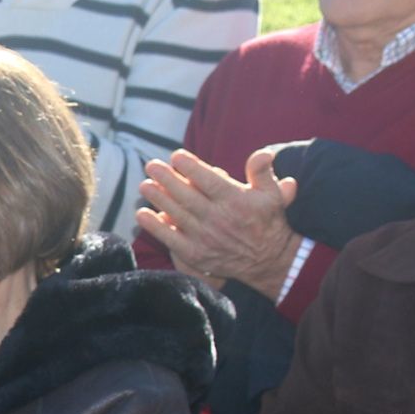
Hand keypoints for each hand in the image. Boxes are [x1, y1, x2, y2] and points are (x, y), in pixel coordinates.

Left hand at [135, 147, 299, 298]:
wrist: (266, 260)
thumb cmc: (266, 221)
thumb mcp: (272, 194)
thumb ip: (262, 172)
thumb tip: (263, 153)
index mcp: (235, 201)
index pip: (209, 181)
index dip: (191, 168)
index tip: (176, 156)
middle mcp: (218, 219)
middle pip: (187, 196)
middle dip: (167, 179)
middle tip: (151, 165)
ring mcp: (205, 237)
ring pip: (177, 214)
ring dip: (158, 199)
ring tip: (144, 185)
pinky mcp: (195, 254)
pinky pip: (171, 239)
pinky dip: (155, 227)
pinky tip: (141, 214)